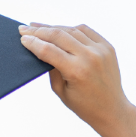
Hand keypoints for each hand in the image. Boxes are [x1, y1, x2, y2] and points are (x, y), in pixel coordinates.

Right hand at [19, 23, 135, 136]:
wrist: (112, 109)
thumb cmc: (85, 105)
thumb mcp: (61, 91)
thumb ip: (51, 69)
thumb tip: (40, 49)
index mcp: (77, 71)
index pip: (48, 50)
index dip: (33, 43)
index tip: (22, 38)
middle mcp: (90, 57)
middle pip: (58, 35)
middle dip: (38, 31)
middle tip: (24, 29)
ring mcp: (101, 50)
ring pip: (71, 30)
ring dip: (53, 27)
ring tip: (38, 27)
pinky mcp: (107, 46)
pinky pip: (86, 31)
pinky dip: (71, 29)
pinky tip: (60, 29)